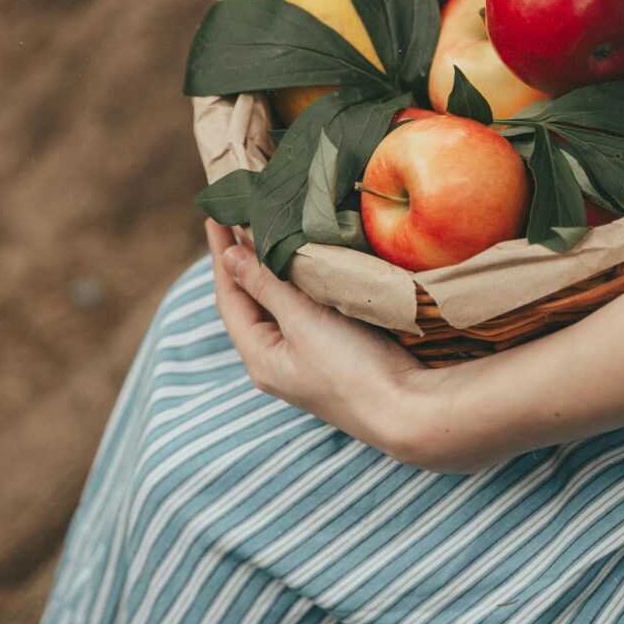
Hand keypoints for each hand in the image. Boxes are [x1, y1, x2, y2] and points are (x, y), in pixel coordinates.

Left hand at [205, 220, 431, 464]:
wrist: (407, 409)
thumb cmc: (350, 368)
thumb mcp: (303, 322)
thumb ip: (267, 286)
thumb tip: (230, 257)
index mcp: (260, 357)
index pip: (229, 297)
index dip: (222, 255)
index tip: (216, 216)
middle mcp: (277, 360)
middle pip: (251, 301)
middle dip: (245, 259)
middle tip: (241, 215)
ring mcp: (306, 358)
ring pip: (280, 304)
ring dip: (274, 268)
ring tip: (270, 230)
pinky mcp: (335, 352)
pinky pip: (306, 310)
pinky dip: (301, 282)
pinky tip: (309, 264)